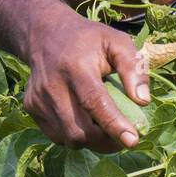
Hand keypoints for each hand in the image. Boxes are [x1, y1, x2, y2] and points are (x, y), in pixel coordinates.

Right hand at [21, 6, 149, 151]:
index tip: (133, 141)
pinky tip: (85, 120)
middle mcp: (53, 85)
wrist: (45, 35)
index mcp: (76, 67)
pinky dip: (75, 136)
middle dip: (106, 141)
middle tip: (124, 137)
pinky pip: (57, 135)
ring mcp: (38, 99)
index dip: (114, 125)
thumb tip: (144, 101)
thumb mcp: (117, 41)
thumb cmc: (89, 40)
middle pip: (79, 129)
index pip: (94, 102)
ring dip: (91, 141)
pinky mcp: (31, 108)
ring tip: (104, 127)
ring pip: (68, 138)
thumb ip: (134, 67)